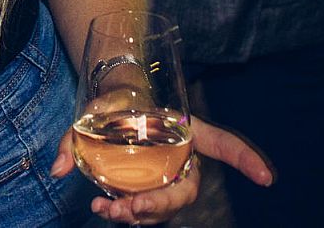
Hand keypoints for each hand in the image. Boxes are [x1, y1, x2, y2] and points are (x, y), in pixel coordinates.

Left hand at [51, 117, 272, 223]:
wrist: (110, 112)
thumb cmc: (112, 107)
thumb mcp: (90, 114)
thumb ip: (72, 139)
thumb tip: (57, 168)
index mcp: (183, 128)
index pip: (221, 143)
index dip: (243, 159)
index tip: (266, 178)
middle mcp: (183, 155)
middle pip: (187, 189)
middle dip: (162, 205)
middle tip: (132, 209)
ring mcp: (171, 174)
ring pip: (169, 205)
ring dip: (143, 215)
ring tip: (110, 212)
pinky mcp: (155, 188)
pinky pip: (150, 209)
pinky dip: (128, 214)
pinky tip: (104, 209)